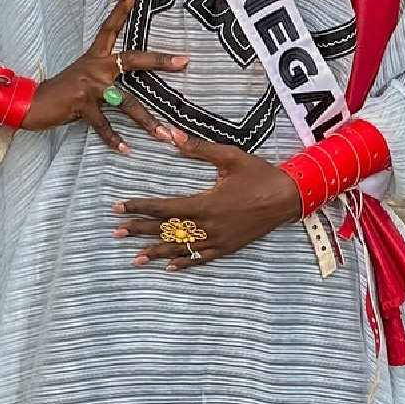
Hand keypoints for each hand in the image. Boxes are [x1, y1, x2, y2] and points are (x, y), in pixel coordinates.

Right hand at [24, 0, 186, 153]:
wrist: (30, 103)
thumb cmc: (61, 91)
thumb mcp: (83, 76)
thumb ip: (104, 75)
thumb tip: (125, 79)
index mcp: (95, 57)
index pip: (109, 27)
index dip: (119, 9)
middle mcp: (95, 67)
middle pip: (132, 59)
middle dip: (159, 61)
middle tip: (184, 61)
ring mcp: (89, 86)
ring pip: (126, 102)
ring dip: (147, 121)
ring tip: (165, 134)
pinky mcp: (81, 105)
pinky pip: (103, 125)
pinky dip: (115, 139)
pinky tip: (127, 150)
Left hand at [112, 136, 302, 269]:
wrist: (288, 197)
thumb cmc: (259, 174)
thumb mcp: (229, 156)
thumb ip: (197, 149)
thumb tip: (170, 135)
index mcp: (204, 203)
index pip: (163, 208)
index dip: (139, 207)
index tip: (118, 207)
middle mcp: (207, 226)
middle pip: (166, 230)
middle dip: (139, 231)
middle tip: (115, 233)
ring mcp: (218, 240)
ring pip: (180, 249)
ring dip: (156, 253)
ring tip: (134, 258)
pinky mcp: (228, 247)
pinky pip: (202, 258)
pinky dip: (184, 264)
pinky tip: (169, 268)